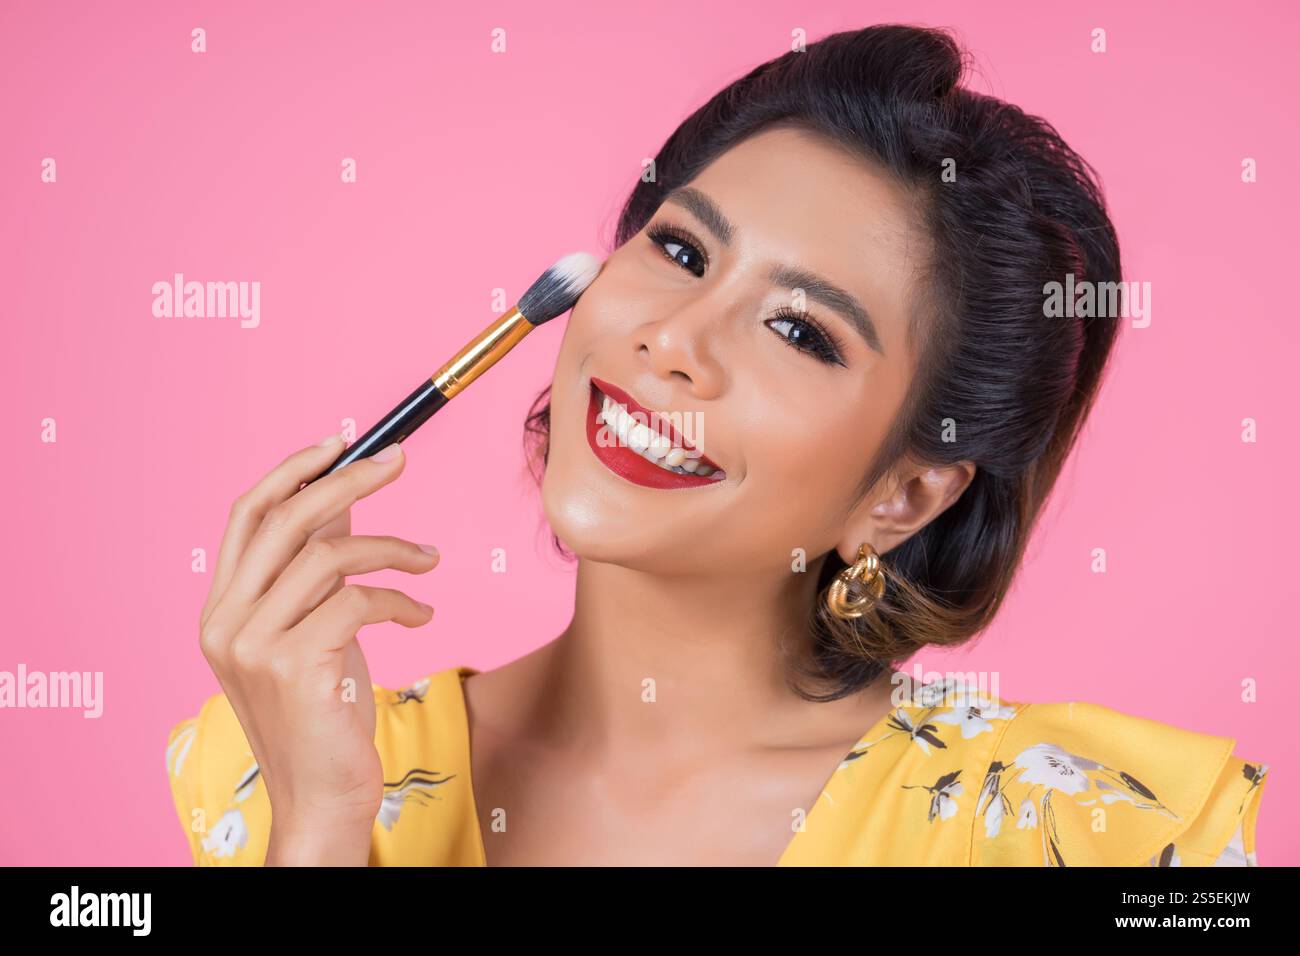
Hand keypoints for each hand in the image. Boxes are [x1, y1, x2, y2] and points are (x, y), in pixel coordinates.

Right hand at [197, 435, 439, 863]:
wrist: (322, 797)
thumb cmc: (325, 713)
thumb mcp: (317, 629)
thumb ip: (318, 569)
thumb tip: (345, 500)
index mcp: (220, 608)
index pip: (248, 515)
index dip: (293, 470)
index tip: (342, 440)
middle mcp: (224, 622)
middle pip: (285, 520)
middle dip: (348, 480)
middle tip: (400, 460)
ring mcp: (253, 645)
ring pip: (329, 556)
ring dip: (392, 547)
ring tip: (430, 559)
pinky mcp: (295, 666)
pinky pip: (358, 600)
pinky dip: (400, 598)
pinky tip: (421, 614)